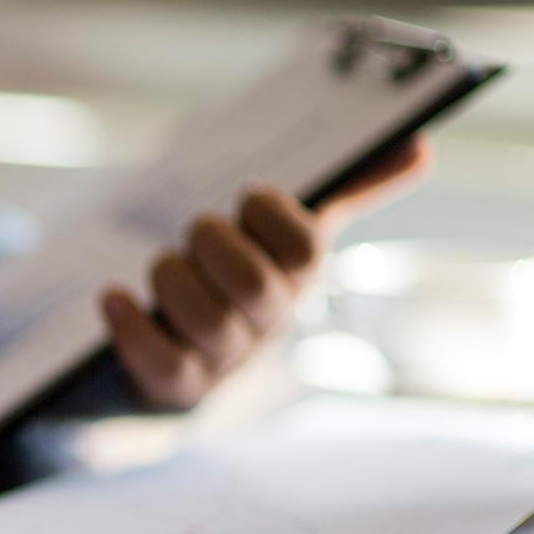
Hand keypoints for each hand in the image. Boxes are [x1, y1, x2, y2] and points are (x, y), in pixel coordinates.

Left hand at [101, 137, 433, 407]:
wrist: (187, 365)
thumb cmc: (238, 281)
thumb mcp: (287, 236)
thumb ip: (347, 191)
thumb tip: (420, 146)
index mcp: (298, 277)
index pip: (306, 248)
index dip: (272, 213)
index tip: (246, 195)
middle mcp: (268, 322)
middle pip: (255, 287)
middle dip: (213, 245)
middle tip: (195, 232)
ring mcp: (224, 359)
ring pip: (207, 324)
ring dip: (172, 281)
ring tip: (161, 266)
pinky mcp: (178, 387)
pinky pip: (162, 364)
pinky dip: (133, 328)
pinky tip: (113, 298)